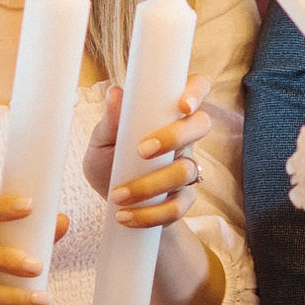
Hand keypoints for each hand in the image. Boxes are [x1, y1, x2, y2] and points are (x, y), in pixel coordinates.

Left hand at [83, 75, 213, 230]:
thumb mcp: (102, 141)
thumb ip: (110, 121)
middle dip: (175, 136)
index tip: (182, 105)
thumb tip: (115, 93)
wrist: (116, 205)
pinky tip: (125, 216)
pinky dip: (148, 215)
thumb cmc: (110, 162)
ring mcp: (187, 168)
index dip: (197, 91)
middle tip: (142, 150)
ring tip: (118, 195)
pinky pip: (177, 208)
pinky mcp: (182, 200)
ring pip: (187, 171)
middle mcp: (183, 138)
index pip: (196, 88)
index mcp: (166, 115)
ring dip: (150, 185)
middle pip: (202, 125)